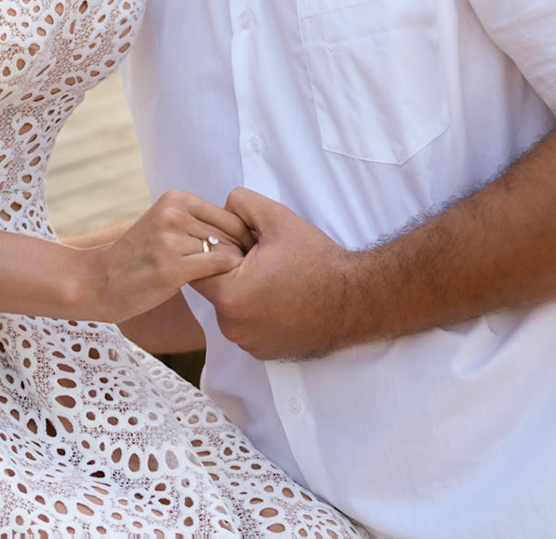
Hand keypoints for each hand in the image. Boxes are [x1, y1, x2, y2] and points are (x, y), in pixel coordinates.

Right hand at [80, 191, 249, 322]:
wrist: (98, 281)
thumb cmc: (139, 257)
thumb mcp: (164, 224)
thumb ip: (196, 221)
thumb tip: (244, 229)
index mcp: (175, 198)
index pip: (230, 214)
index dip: (243, 237)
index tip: (243, 256)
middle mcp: (173, 214)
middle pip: (231, 232)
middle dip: (241, 253)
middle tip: (241, 272)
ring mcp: (171, 240)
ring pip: (226, 250)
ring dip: (233, 268)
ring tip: (229, 282)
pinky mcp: (171, 267)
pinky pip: (218, 266)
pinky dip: (226, 276)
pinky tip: (218, 287)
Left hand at [191, 188, 363, 360]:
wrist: (355, 301)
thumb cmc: (318, 261)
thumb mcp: (278, 218)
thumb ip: (242, 203)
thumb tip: (224, 205)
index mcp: (230, 294)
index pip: (200, 266)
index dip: (220, 249)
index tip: (244, 244)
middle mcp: (232, 326)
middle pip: (214, 288)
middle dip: (232, 270)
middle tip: (264, 259)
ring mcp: (247, 343)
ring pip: (231, 308)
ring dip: (244, 291)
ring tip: (277, 278)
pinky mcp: (262, 352)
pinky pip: (247, 326)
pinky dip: (257, 312)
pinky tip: (283, 298)